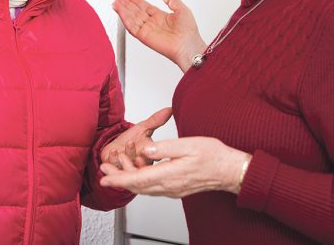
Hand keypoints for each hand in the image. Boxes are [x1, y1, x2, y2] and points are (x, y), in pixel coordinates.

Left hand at [99, 137, 249, 196]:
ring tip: (117, 168)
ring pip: (145, 187)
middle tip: (104, 171)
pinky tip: (139, 171)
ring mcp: (173, 189)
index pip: (137, 179)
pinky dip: (141, 179)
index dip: (118, 179)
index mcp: (170, 175)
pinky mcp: (177, 188)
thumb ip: (165, 147)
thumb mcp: (189, 145)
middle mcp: (169, 186)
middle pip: (137, 185)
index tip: (104, 178)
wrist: (230, 170)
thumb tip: (146, 148)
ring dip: (129, 179)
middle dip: (118, 178)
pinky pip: (154, 187)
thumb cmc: (214, 156)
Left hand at [101, 107, 171, 167]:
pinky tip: (115, 151)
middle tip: (142, 147)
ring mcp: (126, 166)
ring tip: (129, 143)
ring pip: (130, 164)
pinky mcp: (114, 168)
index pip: (154, 157)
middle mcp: (138, 164)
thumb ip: (156, 120)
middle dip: (143, 156)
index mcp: (148, 157)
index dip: (154, 155)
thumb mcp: (143, 128)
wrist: (114, 148)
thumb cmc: (129, 140)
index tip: (154, 147)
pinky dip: (114, 158)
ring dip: (130, 153)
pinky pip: (114, 165)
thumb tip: (170, 109)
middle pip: (143, 163)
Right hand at [113, 0, 206, 71]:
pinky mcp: (143, 36)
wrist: (187, 45)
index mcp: (160, 17)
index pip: (145, 7)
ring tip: (115, 2)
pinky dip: (124, 18)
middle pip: (136, 12)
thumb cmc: (188, 32)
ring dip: (123, 9)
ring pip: (131, 18)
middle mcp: (152, 23)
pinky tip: (119, 11)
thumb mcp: (181, 9)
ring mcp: (147, 30)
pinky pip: (131, 26)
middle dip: (126, 4)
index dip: (136, 1)